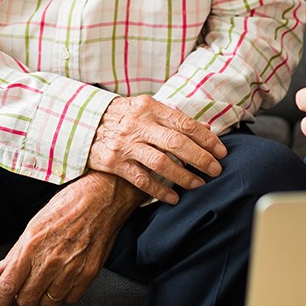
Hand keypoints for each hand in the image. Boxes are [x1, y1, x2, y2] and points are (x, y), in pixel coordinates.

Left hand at [0, 170, 141, 305]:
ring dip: (45, 296)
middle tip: (28, 286)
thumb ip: (16, 251)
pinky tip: (65, 280)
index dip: (1, 300)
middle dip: (23, 296)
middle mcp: (50, 259)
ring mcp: (71, 268)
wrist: (104, 196)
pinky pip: (70, 299)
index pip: (9, 285)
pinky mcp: (89, 273)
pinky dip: (65, 294)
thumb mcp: (36, 222)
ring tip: (48, 281)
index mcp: (32, 244)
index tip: (1, 304)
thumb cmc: (71, 203)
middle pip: (26, 299)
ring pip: (48, 303)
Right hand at [88, 95, 226, 204]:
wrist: (83, 123)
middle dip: (200, 159)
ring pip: (160, 163)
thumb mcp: (147, 108)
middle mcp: (139, 125)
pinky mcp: (113, 162)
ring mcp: (125, 144)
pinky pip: (141, 179)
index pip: (185, 124)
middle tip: (216, 170)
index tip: (221, 152)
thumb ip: (174, 118)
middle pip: (176, 144)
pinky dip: (159, 190)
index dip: (207, 139)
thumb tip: (206, 127)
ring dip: (183, 176)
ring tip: (199, 184)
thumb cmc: (123, 116)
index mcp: (150, 108)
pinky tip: (173, 198)